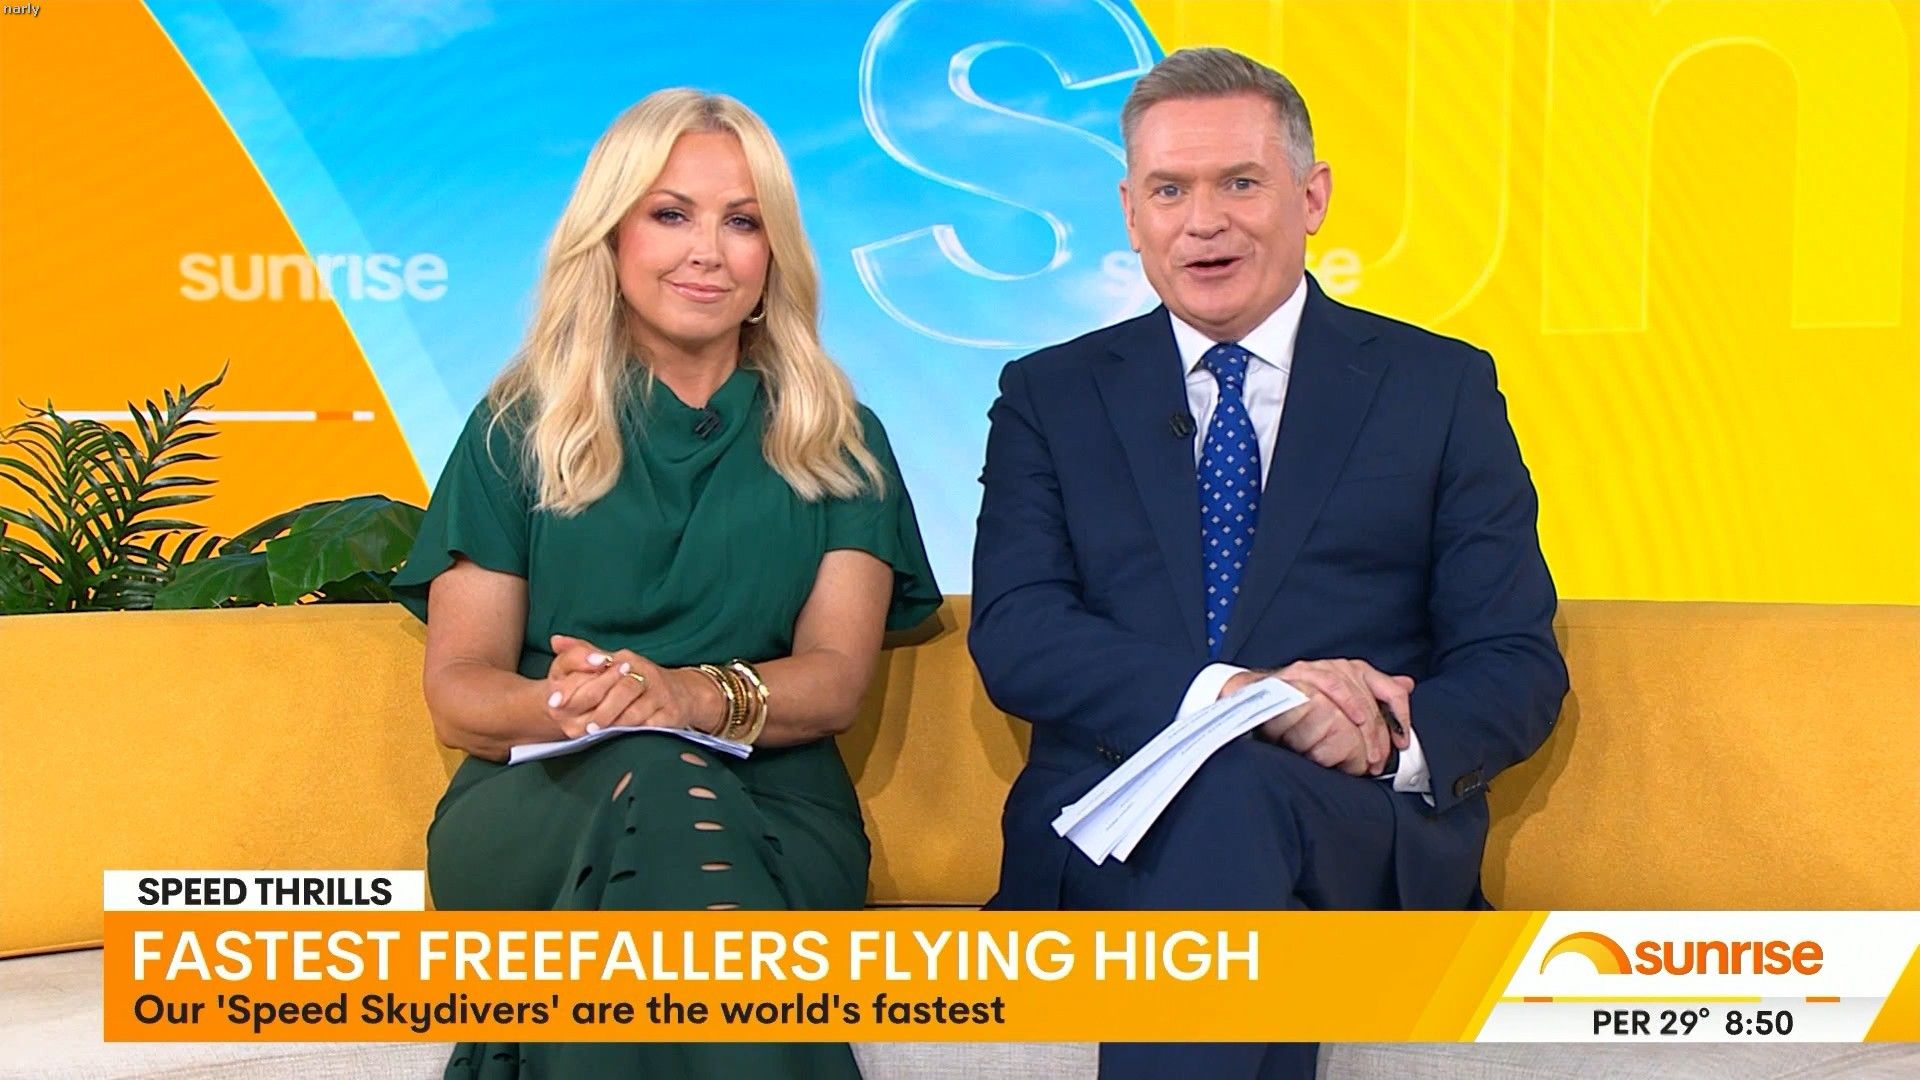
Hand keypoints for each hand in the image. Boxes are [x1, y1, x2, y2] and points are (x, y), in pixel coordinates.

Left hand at [545, 636, 724, 737]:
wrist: (683, 693)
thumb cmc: (639, 679)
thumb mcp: (613, 662)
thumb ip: (583, 652)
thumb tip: (555, 641)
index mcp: (627, 660)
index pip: (601, 671)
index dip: (576, 688)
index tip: (556, 702)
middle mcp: (646, 673)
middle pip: (621, 691)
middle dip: (599, 710)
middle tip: (580, 725)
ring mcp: (660, 694)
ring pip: (636, 711)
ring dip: (615, 723)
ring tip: (595, 733)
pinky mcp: (671, 713)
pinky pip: (651, 726)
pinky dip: (635, 733)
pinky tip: (621, 738)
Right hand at [1235, 659, 1413, 775]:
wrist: (1254, 697)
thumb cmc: (1298, 703)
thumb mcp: (1341, 703)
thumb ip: (1373, 694)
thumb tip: (1406, 686)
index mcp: (1350, 670)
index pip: (1386, 687)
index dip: (1399, 715)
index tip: (1402, 742)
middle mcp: (1333, 667)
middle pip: (1367, 698)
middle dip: (1376, 734)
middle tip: (1376, 761)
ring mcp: (1311, 671)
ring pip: (1345, 692)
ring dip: (1356, 730)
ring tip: (1360, 758)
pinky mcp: (1291, 679)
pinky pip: (1317, 692)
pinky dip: (1332, 710)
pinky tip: (1338, 731)